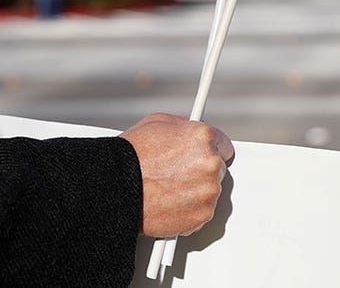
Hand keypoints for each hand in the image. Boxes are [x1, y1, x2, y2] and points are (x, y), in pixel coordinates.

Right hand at [120, 113, 233, 237]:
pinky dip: (190, 210)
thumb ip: (183, 126)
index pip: (224, 145)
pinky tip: (169, 202)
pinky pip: (203, 212)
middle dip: (200, 171)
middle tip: (176, 173)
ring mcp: (209, 191)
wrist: (115, 187)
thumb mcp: (155, 123)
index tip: (199, 156)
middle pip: (218, 169)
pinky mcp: (203, 215)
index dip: (209, 151)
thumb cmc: (130, 157)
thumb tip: (191, 129)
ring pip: (210, 192)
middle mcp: (211, 163)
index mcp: (203, 137)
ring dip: (196, 192)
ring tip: (169, 188)